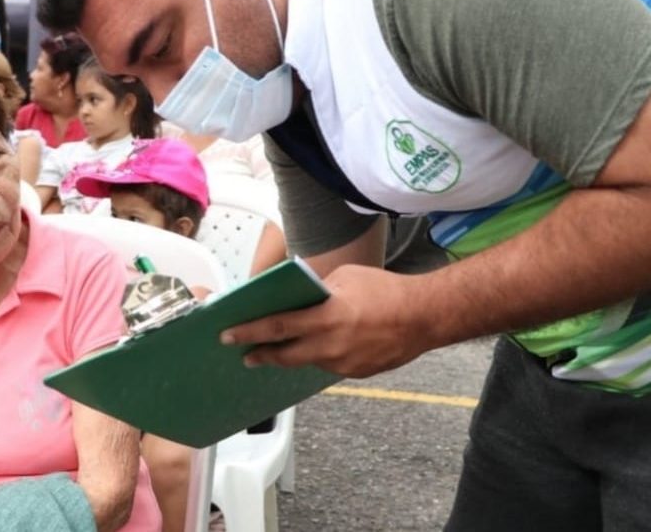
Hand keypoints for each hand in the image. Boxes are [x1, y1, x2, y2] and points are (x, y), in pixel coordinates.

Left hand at [220, 264, 424, 377]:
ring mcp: (343, 363)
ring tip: (276, 350)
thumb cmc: (384, 289)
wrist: (424, 317)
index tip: (227, 334)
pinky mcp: (355, 373)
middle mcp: (331, 345)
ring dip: (291, 355)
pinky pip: (328, 365)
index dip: (249, 331)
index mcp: (326, 317)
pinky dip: (319, 356)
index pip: (277, 326)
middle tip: (244, 353)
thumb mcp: (345, 278)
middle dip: (260, 354)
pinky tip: (318, 347)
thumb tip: (297, 299)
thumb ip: (317, 291)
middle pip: (284, 355)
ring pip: (307, 361)